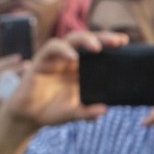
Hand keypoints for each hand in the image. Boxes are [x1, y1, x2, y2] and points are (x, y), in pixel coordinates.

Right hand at [1, 31, 126, 131]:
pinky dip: (62, 50)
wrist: (28, 116)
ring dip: (84, 39)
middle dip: (102, 37)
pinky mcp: (40, 61)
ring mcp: (55, 59)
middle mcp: (69, 61)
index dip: (110, 46)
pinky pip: (51, 49)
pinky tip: (72, 58)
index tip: (125, 42)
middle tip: (118, 41)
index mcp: (80, 70)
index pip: (97, 52)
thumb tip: (104, 110)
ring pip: (70, 39)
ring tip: (96, 47)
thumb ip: (87, 112)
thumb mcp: (74, 114)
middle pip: (86, 40)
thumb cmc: (52, 111)